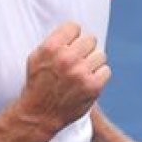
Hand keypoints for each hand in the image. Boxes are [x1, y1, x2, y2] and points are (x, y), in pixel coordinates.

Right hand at [16, 22, 109, 137]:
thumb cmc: (38, 83)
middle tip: (77, 61)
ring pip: (101, 55)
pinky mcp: (92, 86)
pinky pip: (106, 70)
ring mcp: (80, 73)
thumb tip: (76, 29)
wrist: (39, 115)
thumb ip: (55, 41)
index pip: (74, 27)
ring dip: (93, 63)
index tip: (69, 46)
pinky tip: (88, 81)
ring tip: (82, 72)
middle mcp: (66, 58)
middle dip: (85, 49)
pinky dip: (99, 76)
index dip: (73, 37)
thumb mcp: (36, 57)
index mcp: (51, 48)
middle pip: (91, 39)